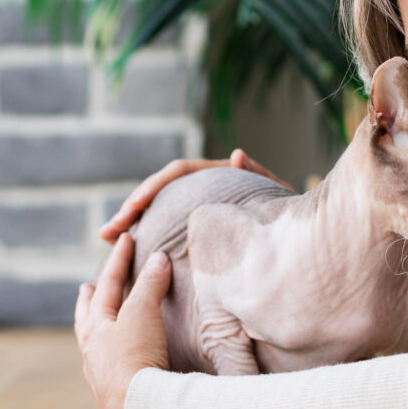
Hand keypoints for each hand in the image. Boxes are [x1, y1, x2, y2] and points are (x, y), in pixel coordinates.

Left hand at [75, 232, 171, 408]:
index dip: (119, 260)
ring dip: (95, 327)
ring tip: (97, 322)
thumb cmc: (136, 357)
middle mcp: (92, 349)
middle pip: (87, 316)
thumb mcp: (143, 314)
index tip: (125, 238)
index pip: (109, 284)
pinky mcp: (113, 392)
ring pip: (92, 343)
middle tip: (87, 286)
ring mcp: (99, 372)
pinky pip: (103, 364)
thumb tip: (158, 259)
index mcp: (96, 326)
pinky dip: (107, 353)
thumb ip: (150, 285)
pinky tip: (110, 359)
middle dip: (90, 299)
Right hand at [99, 148, 292, 243]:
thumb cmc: (290, 215)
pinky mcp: (196, 230)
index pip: (179, 172)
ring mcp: (197, 208)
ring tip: (108, 241)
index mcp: (218, 175)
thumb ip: (260, 174)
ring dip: (132, 224)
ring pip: (158, 212)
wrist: (299, 241)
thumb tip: (236, 154)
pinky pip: (166, 230)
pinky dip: (147, 238)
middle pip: (160, 191)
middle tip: (109, 231)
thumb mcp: (278, 195)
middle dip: (132, 208)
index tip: (135, 205)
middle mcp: (204, 189)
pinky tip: (126, 254)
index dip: (155, 186)